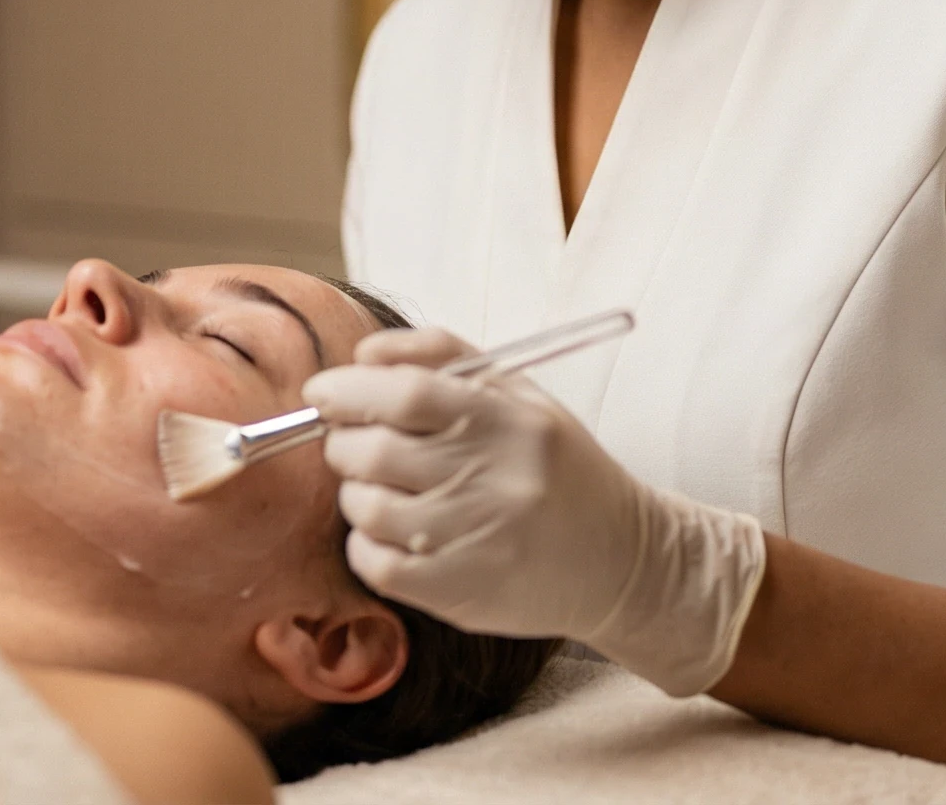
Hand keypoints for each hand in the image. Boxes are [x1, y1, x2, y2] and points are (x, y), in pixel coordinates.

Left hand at [302, 327, 767, 696]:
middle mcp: (491, 479)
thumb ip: (443, 357)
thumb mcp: (521, 394)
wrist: (621, 559)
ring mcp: (473, 540)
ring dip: (356, 492)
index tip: (323, 392)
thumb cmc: (557, 467)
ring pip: (365, 508)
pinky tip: (393, 533)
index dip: (348, 389)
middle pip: (372, 451)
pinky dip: (365, 544)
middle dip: (343, 441)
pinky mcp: (459, 592)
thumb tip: (364, 354)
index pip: (405, 394)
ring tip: (382, 488)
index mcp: (506, 421)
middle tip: (353, 441)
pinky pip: (375, 564)